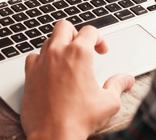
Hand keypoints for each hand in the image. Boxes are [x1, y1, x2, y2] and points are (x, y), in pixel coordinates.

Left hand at [21, 20, 134, 139]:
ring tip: (67, 61)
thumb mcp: (108, 102)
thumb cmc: (79, 120)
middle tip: (82, 48)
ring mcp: (41, 63)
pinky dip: (41, 60)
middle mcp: (57, 53)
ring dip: (58, 46)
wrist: (53, 136)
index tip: (101, 50)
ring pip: (48, 41)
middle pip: (64, 26)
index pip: (89, 30)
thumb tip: (126, 79)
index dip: (99, 38)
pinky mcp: (29, 75)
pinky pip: (33, 57)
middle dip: (75, 34)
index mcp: (79, 54)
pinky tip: (48, 71)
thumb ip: (117, 85)